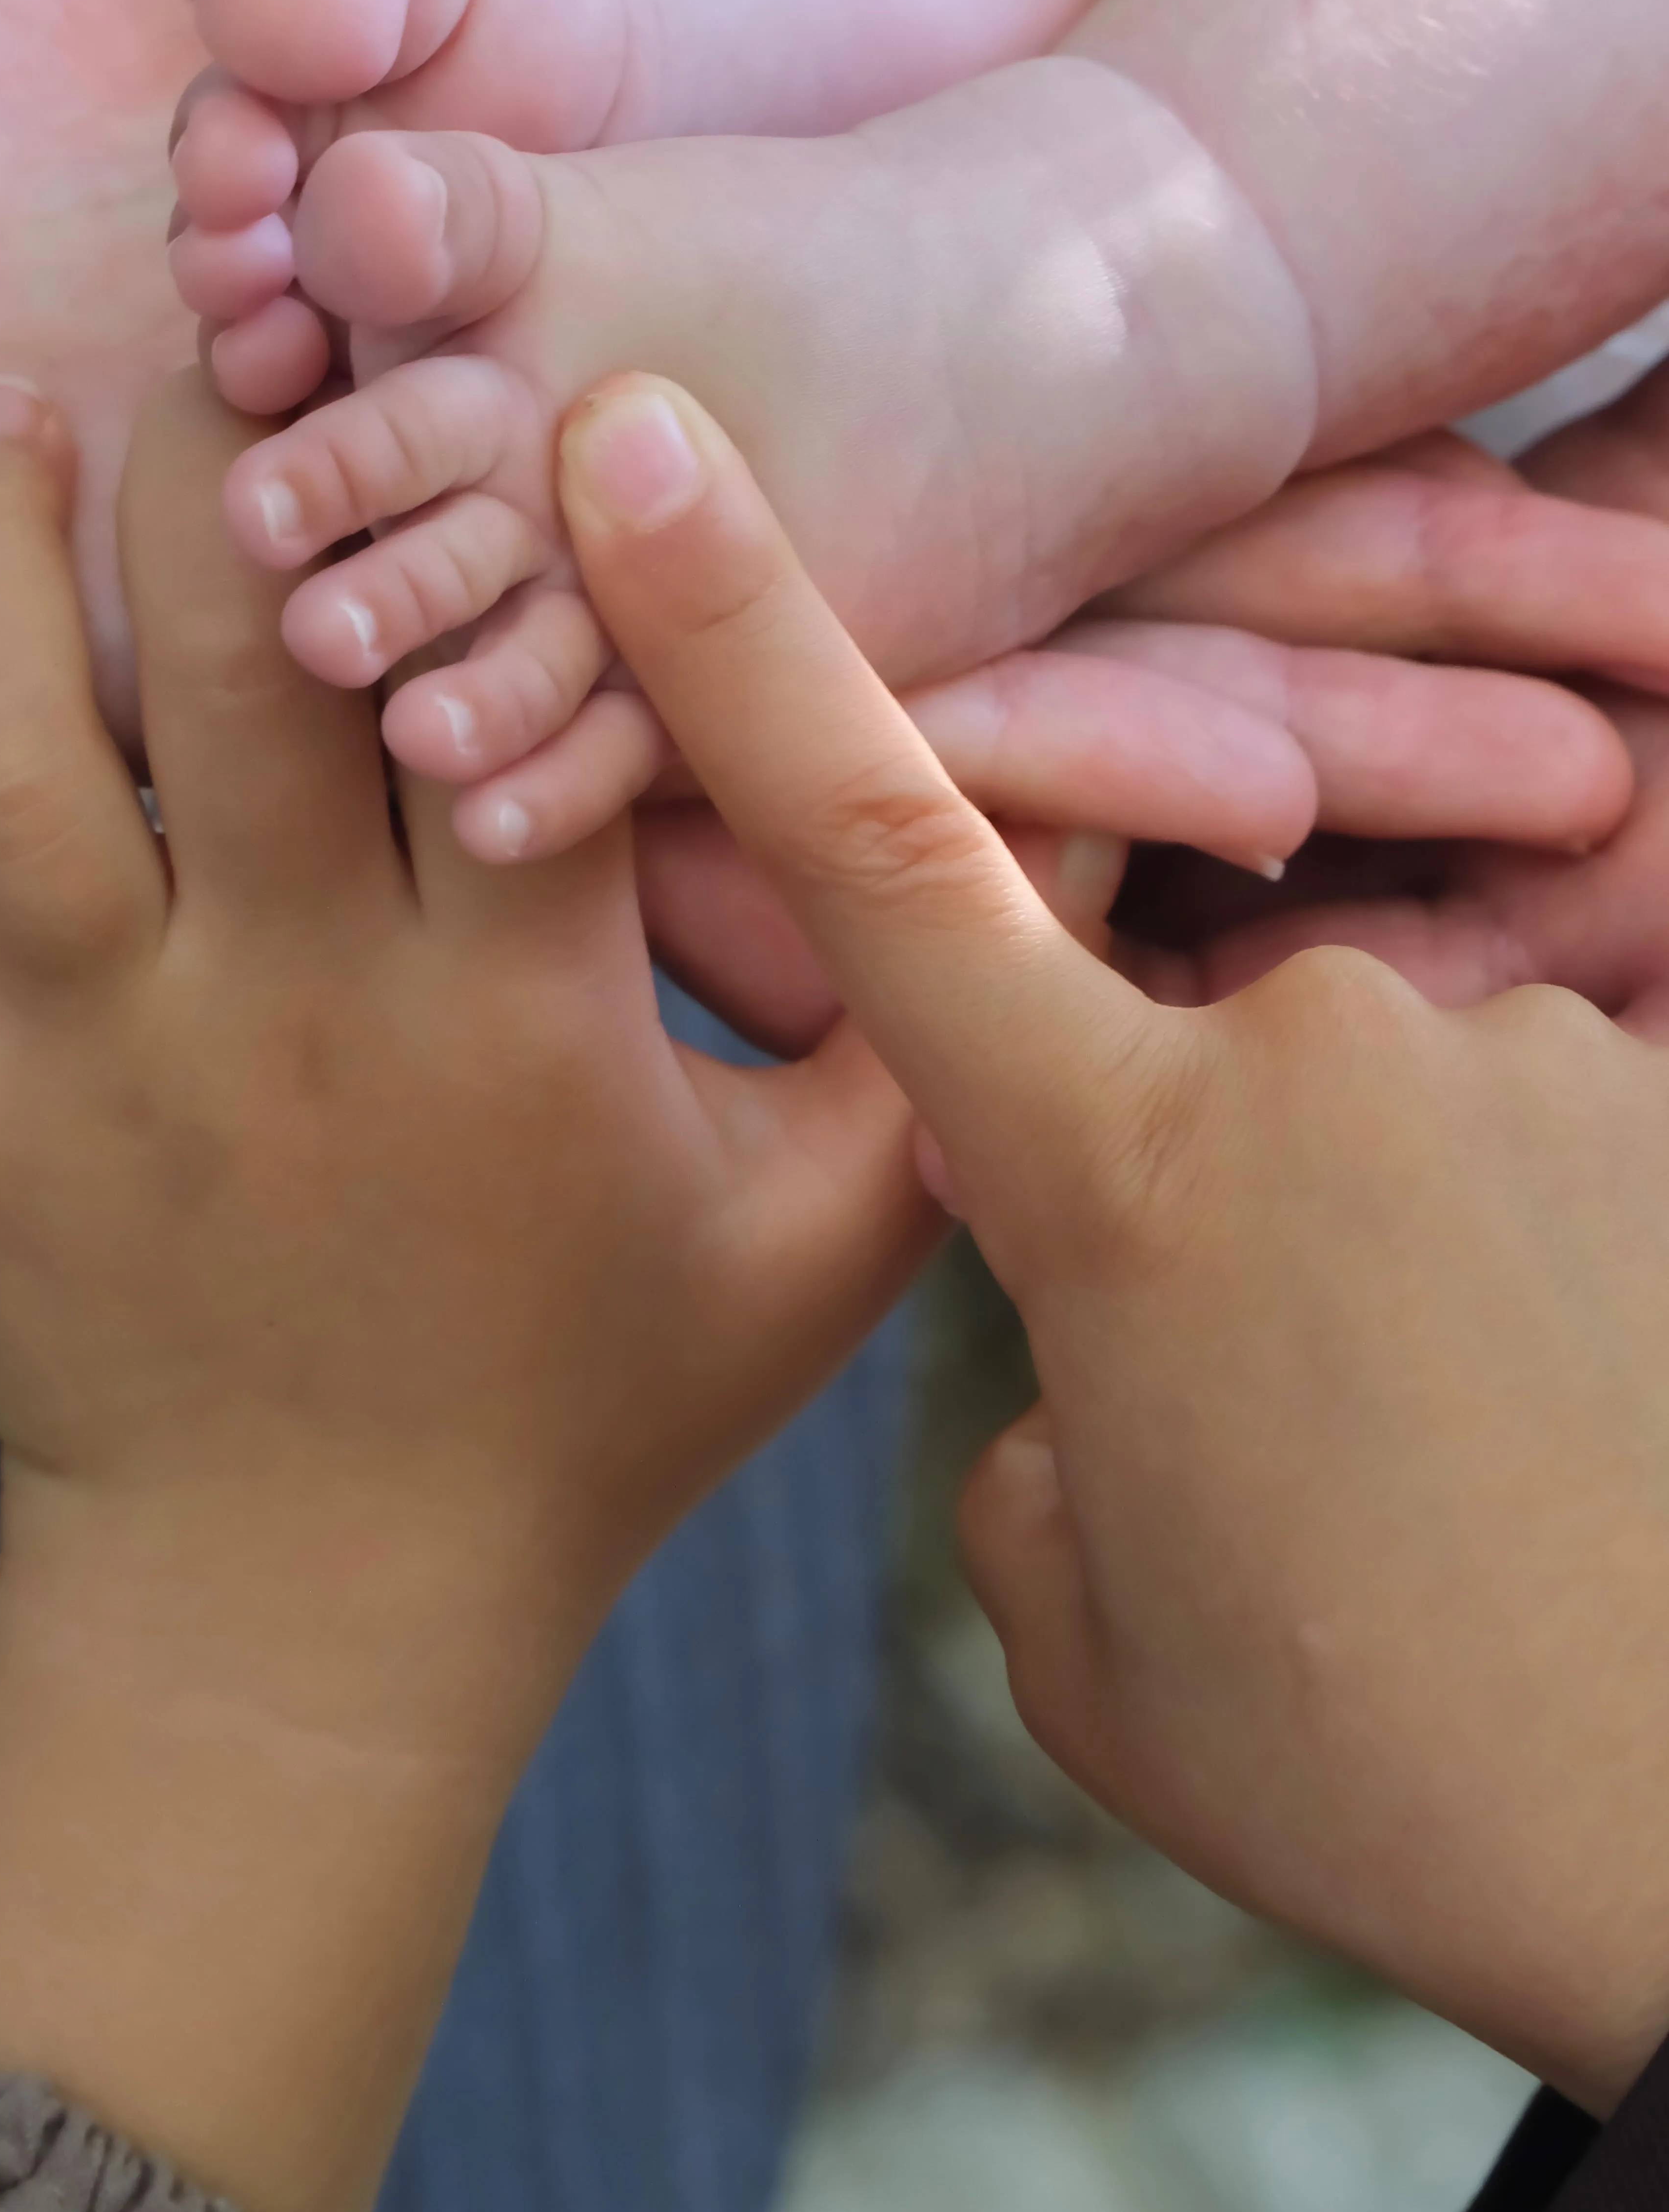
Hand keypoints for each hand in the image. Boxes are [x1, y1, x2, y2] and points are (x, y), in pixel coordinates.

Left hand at [0, 371, 928, 2211]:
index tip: (507, 324)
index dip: (522, 496)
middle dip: (227, 443)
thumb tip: (1098, 825)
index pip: (526, 689)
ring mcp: (88, 1060)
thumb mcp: (828, 1238)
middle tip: (225, 279)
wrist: (327, 1629)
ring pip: (3, 753)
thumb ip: (939, 1027)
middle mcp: (285, 1002)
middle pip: (239, 658)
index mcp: (508, 1005)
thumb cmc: (587, 1411)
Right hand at [558, 371, 1668, 2122]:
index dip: (740, 630)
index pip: (877, 840)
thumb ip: (1048, 1426)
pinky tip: (1588, 1447)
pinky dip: (1546, 1284)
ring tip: (1488, 1491)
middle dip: (1224, 1206)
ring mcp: (1513, 1061)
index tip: (637, 437)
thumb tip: (1095, 1362)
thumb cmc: (1384, 1774)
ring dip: (1400, 1266)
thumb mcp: (1098, 1630)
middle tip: (1338, 1459)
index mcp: (1109, 1175)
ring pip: (1390, 1103)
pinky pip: (1551, 1141)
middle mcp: (1307, 1052)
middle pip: (1197, 1038)